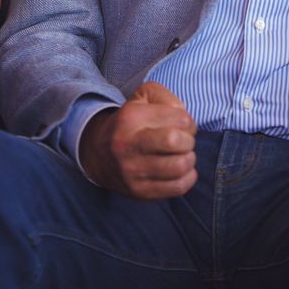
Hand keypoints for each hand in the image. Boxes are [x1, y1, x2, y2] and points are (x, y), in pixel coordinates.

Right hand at [79, 82, 197, 199]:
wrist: (99, 154)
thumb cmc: (131, 122)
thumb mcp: (143, 97)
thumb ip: (166, 97)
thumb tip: (182, 116)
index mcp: (131, 118)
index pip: (180, 119)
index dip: (189, 122)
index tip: (182, 126)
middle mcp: (128, 145)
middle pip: (176, 141)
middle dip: (189, 140)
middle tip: (183, 141)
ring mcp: (132, 172)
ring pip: (179, 166)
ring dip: (189, 159)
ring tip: (182, 155)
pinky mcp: (139, 191)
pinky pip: (177, 187)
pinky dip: (188, 178)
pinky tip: (181, 171)